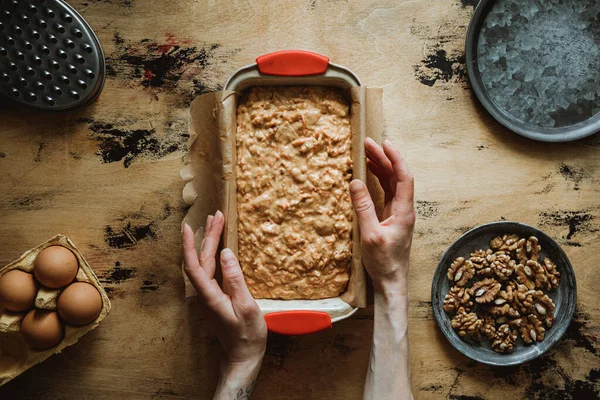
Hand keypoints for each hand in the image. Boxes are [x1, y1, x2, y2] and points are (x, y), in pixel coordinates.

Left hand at [182, 211, 266, 366]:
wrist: (242, 357)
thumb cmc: (247, 335)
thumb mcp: (246, 306)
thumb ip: (235, 279)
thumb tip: (225, 253)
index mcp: (210, 295)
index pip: (194, 265)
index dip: (189, 245)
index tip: (188, 226)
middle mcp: (205, 294)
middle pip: (200, 260)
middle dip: (207, 236)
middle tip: (215, 216)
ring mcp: (209, 296)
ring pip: (205, 264)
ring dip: (209, 244)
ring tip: (216, 224)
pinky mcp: (215, 297)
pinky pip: (210, 271)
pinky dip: (213, 255)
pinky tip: (219, 248)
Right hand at [349, 138, 414, 292]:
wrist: (391, 281)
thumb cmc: (383, 261)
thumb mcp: (370, 235)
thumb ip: (363, 208)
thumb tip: (355, 182)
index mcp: (404, 211)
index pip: (404, 177)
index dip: (395, 158)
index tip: (384, 143)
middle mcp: (404, 209)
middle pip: (396, 177)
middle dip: (383, 158)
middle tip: (367, 143)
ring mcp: (397, 213)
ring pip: (391, 183)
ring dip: (380, 167)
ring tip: (366, 153)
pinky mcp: (390, 218)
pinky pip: (385, 193)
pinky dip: (377, 180)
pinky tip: (368, 174)